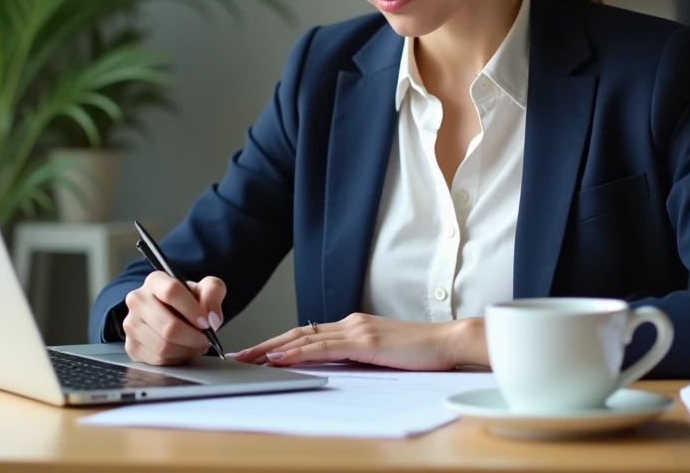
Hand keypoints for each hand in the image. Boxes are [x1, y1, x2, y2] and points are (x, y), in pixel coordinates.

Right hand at [122, 272, 225, 365]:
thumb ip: (213, 293)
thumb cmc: (187, 300)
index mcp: (155, 280)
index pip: (172, 291)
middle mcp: (137, 299)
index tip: (206, 322)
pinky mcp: (131, 345)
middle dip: (193, 337)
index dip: (192, 309)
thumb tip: (212, 318)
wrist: (170, 313)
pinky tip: (182, 350)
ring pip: (163, 346)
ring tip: (196, 345)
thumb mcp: (206, 288)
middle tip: (205, 340)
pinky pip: (158, 359)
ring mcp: (131, 324)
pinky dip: (176, 359)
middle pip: (168, 326)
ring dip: (186, 350)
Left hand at [228, 313, 484, 370]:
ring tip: (249, 358)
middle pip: (298, 334)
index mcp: (354, 326)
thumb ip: (359, 356)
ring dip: (272, 348)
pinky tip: (280, 357)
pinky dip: (298, 352)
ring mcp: (357, 330)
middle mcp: (350, 323)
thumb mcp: (383, 354)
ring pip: (305, 338)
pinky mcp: (365, 341)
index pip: (308, 334)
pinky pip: (324, 347)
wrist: (449, 342)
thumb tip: (335, 367)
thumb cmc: (422, 352)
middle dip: (266, 345)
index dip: (279, 343)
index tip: (257, 353)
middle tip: (239, 356)